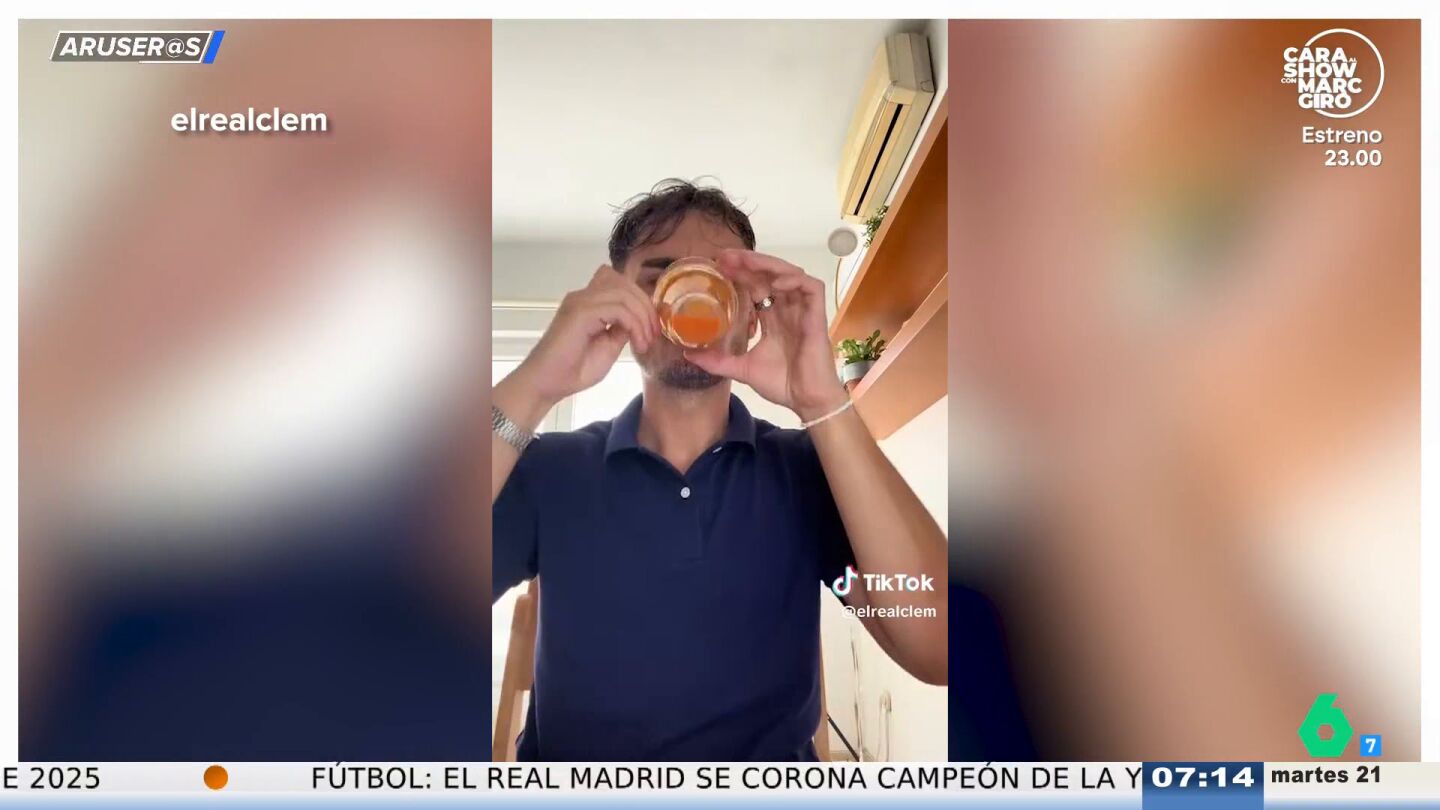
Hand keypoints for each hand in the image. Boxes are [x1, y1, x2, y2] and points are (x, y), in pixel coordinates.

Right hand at [508, 266, 658, 411]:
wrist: (547, 384)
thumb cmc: (573, 370)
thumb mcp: (609, 346)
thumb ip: (622, 329)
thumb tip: (639, 321)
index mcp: (589, 302)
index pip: (620, 283)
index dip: (641, 300)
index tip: (652, 328)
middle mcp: (584, 296)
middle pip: (625, 284)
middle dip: (646, 307)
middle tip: (653, 335)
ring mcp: (581, 301)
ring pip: (625, 294)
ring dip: (642, 318)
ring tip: (645, 342)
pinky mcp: (581, 312)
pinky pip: (618, 309)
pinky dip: (634, 324)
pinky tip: (637, 343)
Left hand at [685, 250, 847, 421]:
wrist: (806, 401)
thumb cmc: (782, 384)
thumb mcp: (742, 369)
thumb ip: (718, 361)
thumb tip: (689, 355)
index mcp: (772, 318)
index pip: (755, 286)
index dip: (739, 274)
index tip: (717, 266)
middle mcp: (787, 309)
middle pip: (769, 274)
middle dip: (748, 262)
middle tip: (724, 257)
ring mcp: (803, 310)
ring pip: (789, 273)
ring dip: (767, 264)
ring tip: (744, 262)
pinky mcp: (817, 314)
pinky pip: (810, 286)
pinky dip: (793, 280)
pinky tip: (774, 284)